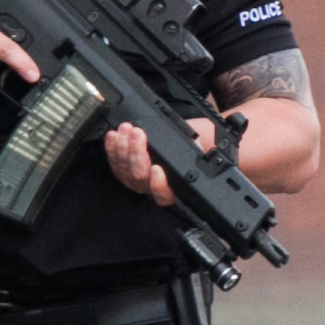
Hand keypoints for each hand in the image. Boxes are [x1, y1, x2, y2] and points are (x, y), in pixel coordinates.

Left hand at [103, 115, 220, 205]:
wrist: (189, 145)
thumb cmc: (198, 150)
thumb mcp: (204, 151)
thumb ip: (203, 152)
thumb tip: (212, 148)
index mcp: (176, 189)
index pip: (164, 196)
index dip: (158, 185)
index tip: (158, 169)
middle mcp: (154, 188)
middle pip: (139, 178)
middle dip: (136, 153)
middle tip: (138, 133)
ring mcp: (137, 180)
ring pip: (124, 171)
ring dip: (123, 147)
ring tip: (127, 128)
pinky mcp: (124, 171)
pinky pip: (115, 164)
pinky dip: (112, 149)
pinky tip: (113, 136)